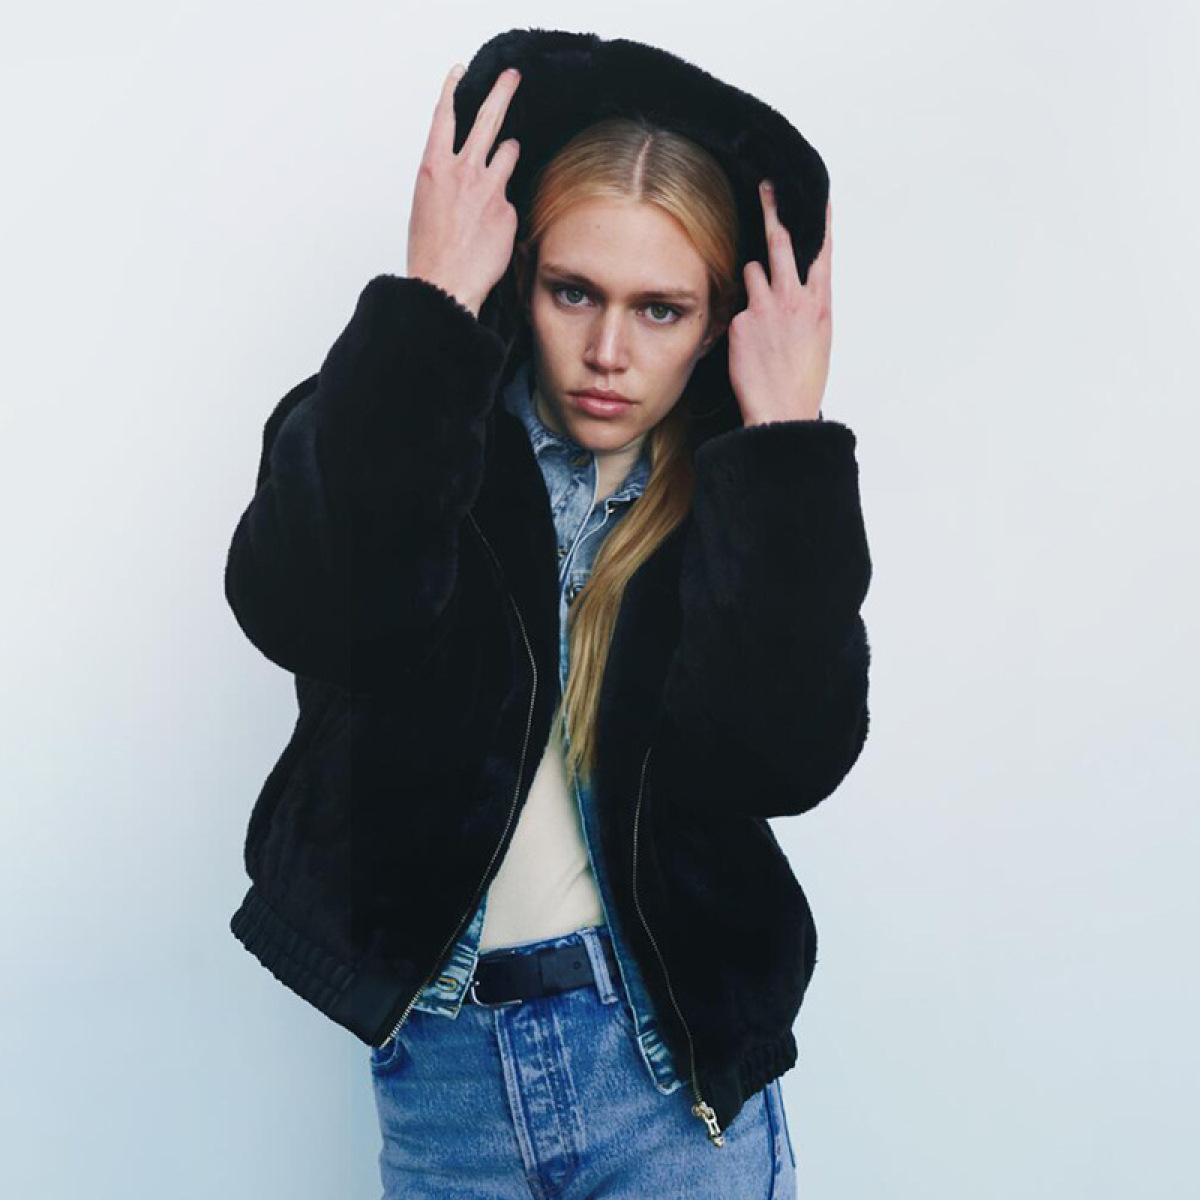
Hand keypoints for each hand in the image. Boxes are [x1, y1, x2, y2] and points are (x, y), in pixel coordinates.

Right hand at [407, 64, 522, 317]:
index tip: (460, 72)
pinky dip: (503, 208)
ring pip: (508, 153)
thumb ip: (446, 177)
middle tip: (513, 76)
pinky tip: (491, 228)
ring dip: (507, 155)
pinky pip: (510, 198)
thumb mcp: (425, 203)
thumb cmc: (430, 250)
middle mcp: (463, 171)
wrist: (446, 283)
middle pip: (488, 119)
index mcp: (435, 167)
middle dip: (503, 91)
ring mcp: (489, 189)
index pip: (445, 116)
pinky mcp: (508, 210)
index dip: (453, 90)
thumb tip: (465, 168)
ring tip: (499, 171)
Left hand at [727, 182, 831, 424]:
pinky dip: (740, 323)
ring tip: (761, 319)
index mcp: (820, 303)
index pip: (822, 251)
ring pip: (751, 272)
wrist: (782, 410)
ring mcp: (765, 307)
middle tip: (765, 188)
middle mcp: (794, 299)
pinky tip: (749, 348)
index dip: (820, 222)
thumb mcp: (818, 338)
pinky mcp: (741, 321)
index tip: (817, 197)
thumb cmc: (803, 381)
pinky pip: (736, 309)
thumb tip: (796, 290)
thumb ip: (807, 307)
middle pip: (780, 242)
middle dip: (772, 210)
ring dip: (752, 285)